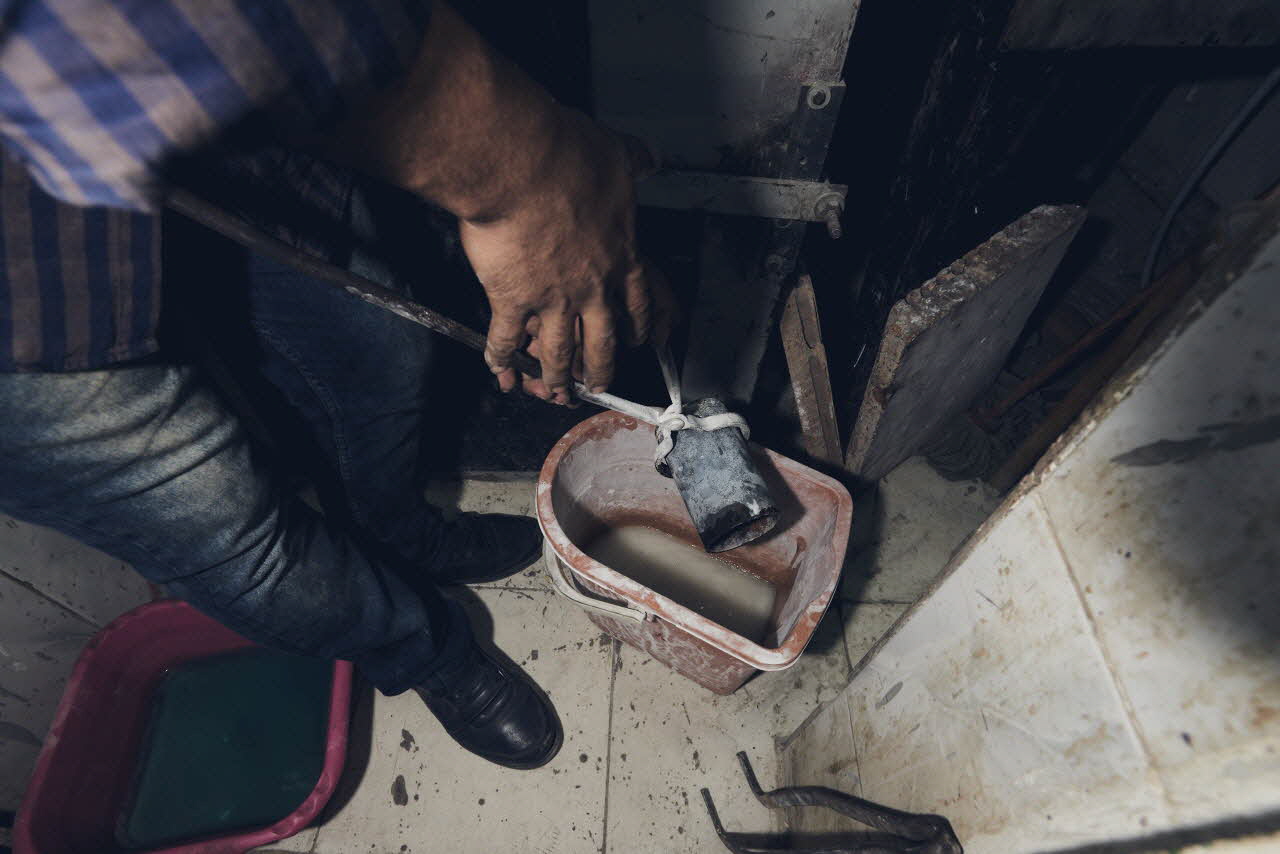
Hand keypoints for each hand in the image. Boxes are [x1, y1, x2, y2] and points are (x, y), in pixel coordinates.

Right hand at [460, 111, 667, 403]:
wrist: (519, 165)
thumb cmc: (567, 157)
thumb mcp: (614, 153)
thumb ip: (634, 160)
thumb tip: (651, 158)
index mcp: (620, 255)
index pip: (637, 301)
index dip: (638, 325)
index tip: (638, 340)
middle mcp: (591, 287)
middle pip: (603, 341)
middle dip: (601, 368)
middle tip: (599, 384)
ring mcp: (553, 299)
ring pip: (559, 353)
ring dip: (556, 378)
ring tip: (553, 394)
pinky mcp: (512, 300)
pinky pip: (506, 339)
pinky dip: (501, 359)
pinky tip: (500, 372)